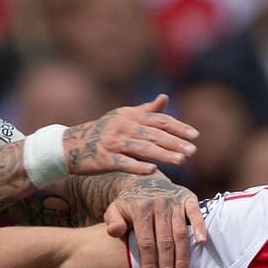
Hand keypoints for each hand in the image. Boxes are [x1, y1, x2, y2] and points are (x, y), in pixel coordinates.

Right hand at [64, 94, 197, 177]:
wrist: (72, 145)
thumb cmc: (102, 131)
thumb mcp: (123, 116)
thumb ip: (146, 110)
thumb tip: (165, 97)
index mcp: (131, 116)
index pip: (160, 120)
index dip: (178, 127)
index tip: (195, 135)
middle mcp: (124, 126)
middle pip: (155, 134)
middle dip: (175, 142)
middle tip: (193, 151)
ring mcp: (114, 143)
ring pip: (143, 148)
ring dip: (163, 154)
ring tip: (181, 161)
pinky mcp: (105, 159)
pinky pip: (124, 163)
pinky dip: (138, 166)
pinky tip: (153, 170)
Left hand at [103, 175, 208, 267]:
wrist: (145, 179)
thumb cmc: (129, 203)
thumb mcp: (114, 209)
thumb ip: (112, 221)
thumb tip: (115, 232)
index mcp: (139, 208)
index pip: (145, 242)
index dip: (149, 263)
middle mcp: (158, 204)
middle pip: (164, 241)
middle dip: (167, 265)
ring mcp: (174, 201)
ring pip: (180, 232)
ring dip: (182, 256)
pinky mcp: (188, 197)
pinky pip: (195, 213)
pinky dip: (200, 227)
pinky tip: (201, 243)